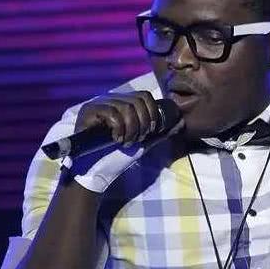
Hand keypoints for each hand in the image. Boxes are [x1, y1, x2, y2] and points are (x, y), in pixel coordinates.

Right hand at [65, 91, 182, 193]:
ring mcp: (98, 104)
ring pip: (126, 107)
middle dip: (143, 123)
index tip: (149, 132)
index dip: (152, 113)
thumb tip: (181, 122)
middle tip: (136, 140)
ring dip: (131, 129)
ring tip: (125, 142)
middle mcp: (110, 99)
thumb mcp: (143, 143)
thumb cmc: (117, 157)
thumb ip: (160, 132)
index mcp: (123, 103)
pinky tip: (115, 140)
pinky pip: (112, 113)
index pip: (144, 96)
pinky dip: (118, 129)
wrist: (95, 172)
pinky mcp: (88, 111)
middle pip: (138, 100)